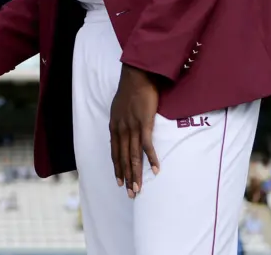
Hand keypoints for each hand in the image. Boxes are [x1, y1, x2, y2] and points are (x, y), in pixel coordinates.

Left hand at [109, 64, 159, 198]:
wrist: (137, 76)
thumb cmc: (129, 90)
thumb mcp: (118, 108)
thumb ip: (119, 121)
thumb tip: (120, 130)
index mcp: (114, 126)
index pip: (115, 153)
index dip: (117, 168)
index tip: (119, 182)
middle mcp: (121, 129)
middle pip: (123, 158)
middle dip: (126, 178)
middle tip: (130, 194)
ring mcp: (132, 127)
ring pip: (133, 156)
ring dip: (136, 174)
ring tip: (138, 189)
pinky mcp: (145, 123)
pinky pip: (147, 145)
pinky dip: (151, 158)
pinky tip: (155, 170)